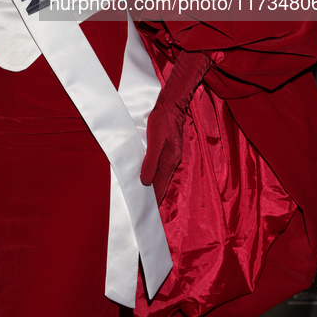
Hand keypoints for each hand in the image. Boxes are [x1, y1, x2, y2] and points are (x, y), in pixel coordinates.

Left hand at [140, 50, 210, 203]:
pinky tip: (150, 177)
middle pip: (162, 184)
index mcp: (169, 162)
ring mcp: (172, 156)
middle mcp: (173, 162)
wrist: (172, 104)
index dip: (153, 199)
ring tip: (146, 197)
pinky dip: (156, 176)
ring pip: (163, 176)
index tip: (145, 212)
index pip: (160, 186)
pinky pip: (162, 168)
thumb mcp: (154, 140)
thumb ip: (150, 161)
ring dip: (155, 186)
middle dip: (154, 196)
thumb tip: (145, 182)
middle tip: (144, 209)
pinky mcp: (170, 150)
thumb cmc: (162, 120)